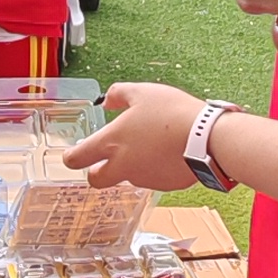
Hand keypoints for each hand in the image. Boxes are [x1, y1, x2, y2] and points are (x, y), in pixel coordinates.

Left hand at [67, 80, 203, 190]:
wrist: (206, 139)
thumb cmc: (172, 113)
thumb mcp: (141, 92)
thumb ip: (118, 94)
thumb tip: (107, 100)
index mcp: (111, 142)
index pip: (77, 159)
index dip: (71, 157)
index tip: (72, 154)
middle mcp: (123, 166)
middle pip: (96, 180)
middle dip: (96, 172)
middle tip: (104, 161)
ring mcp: (143, 178)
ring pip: (127, 178)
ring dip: (130, 167)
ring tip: (149, 145)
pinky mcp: (163, 185)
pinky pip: (152, 179)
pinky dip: (154, 169)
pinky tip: (167, 152)